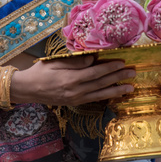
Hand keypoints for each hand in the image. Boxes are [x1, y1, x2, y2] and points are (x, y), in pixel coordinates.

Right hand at [11, 56, 135, 106]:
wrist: (28, 90)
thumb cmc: (40, 72)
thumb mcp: (55, 62)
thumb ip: (75, 62)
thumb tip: (93, 59)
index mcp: (70, 79)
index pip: (95, 73)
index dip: (110, 68)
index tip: (122, 62)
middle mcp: (75, 91)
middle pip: (101, 84)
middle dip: (118, 78)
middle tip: (133, 73)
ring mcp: (76, 99)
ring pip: (100, 94)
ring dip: (116, 91)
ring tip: (130, 88)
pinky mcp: (75, 103)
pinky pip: (94, 100)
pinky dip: (106, 96)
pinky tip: (115, 94)